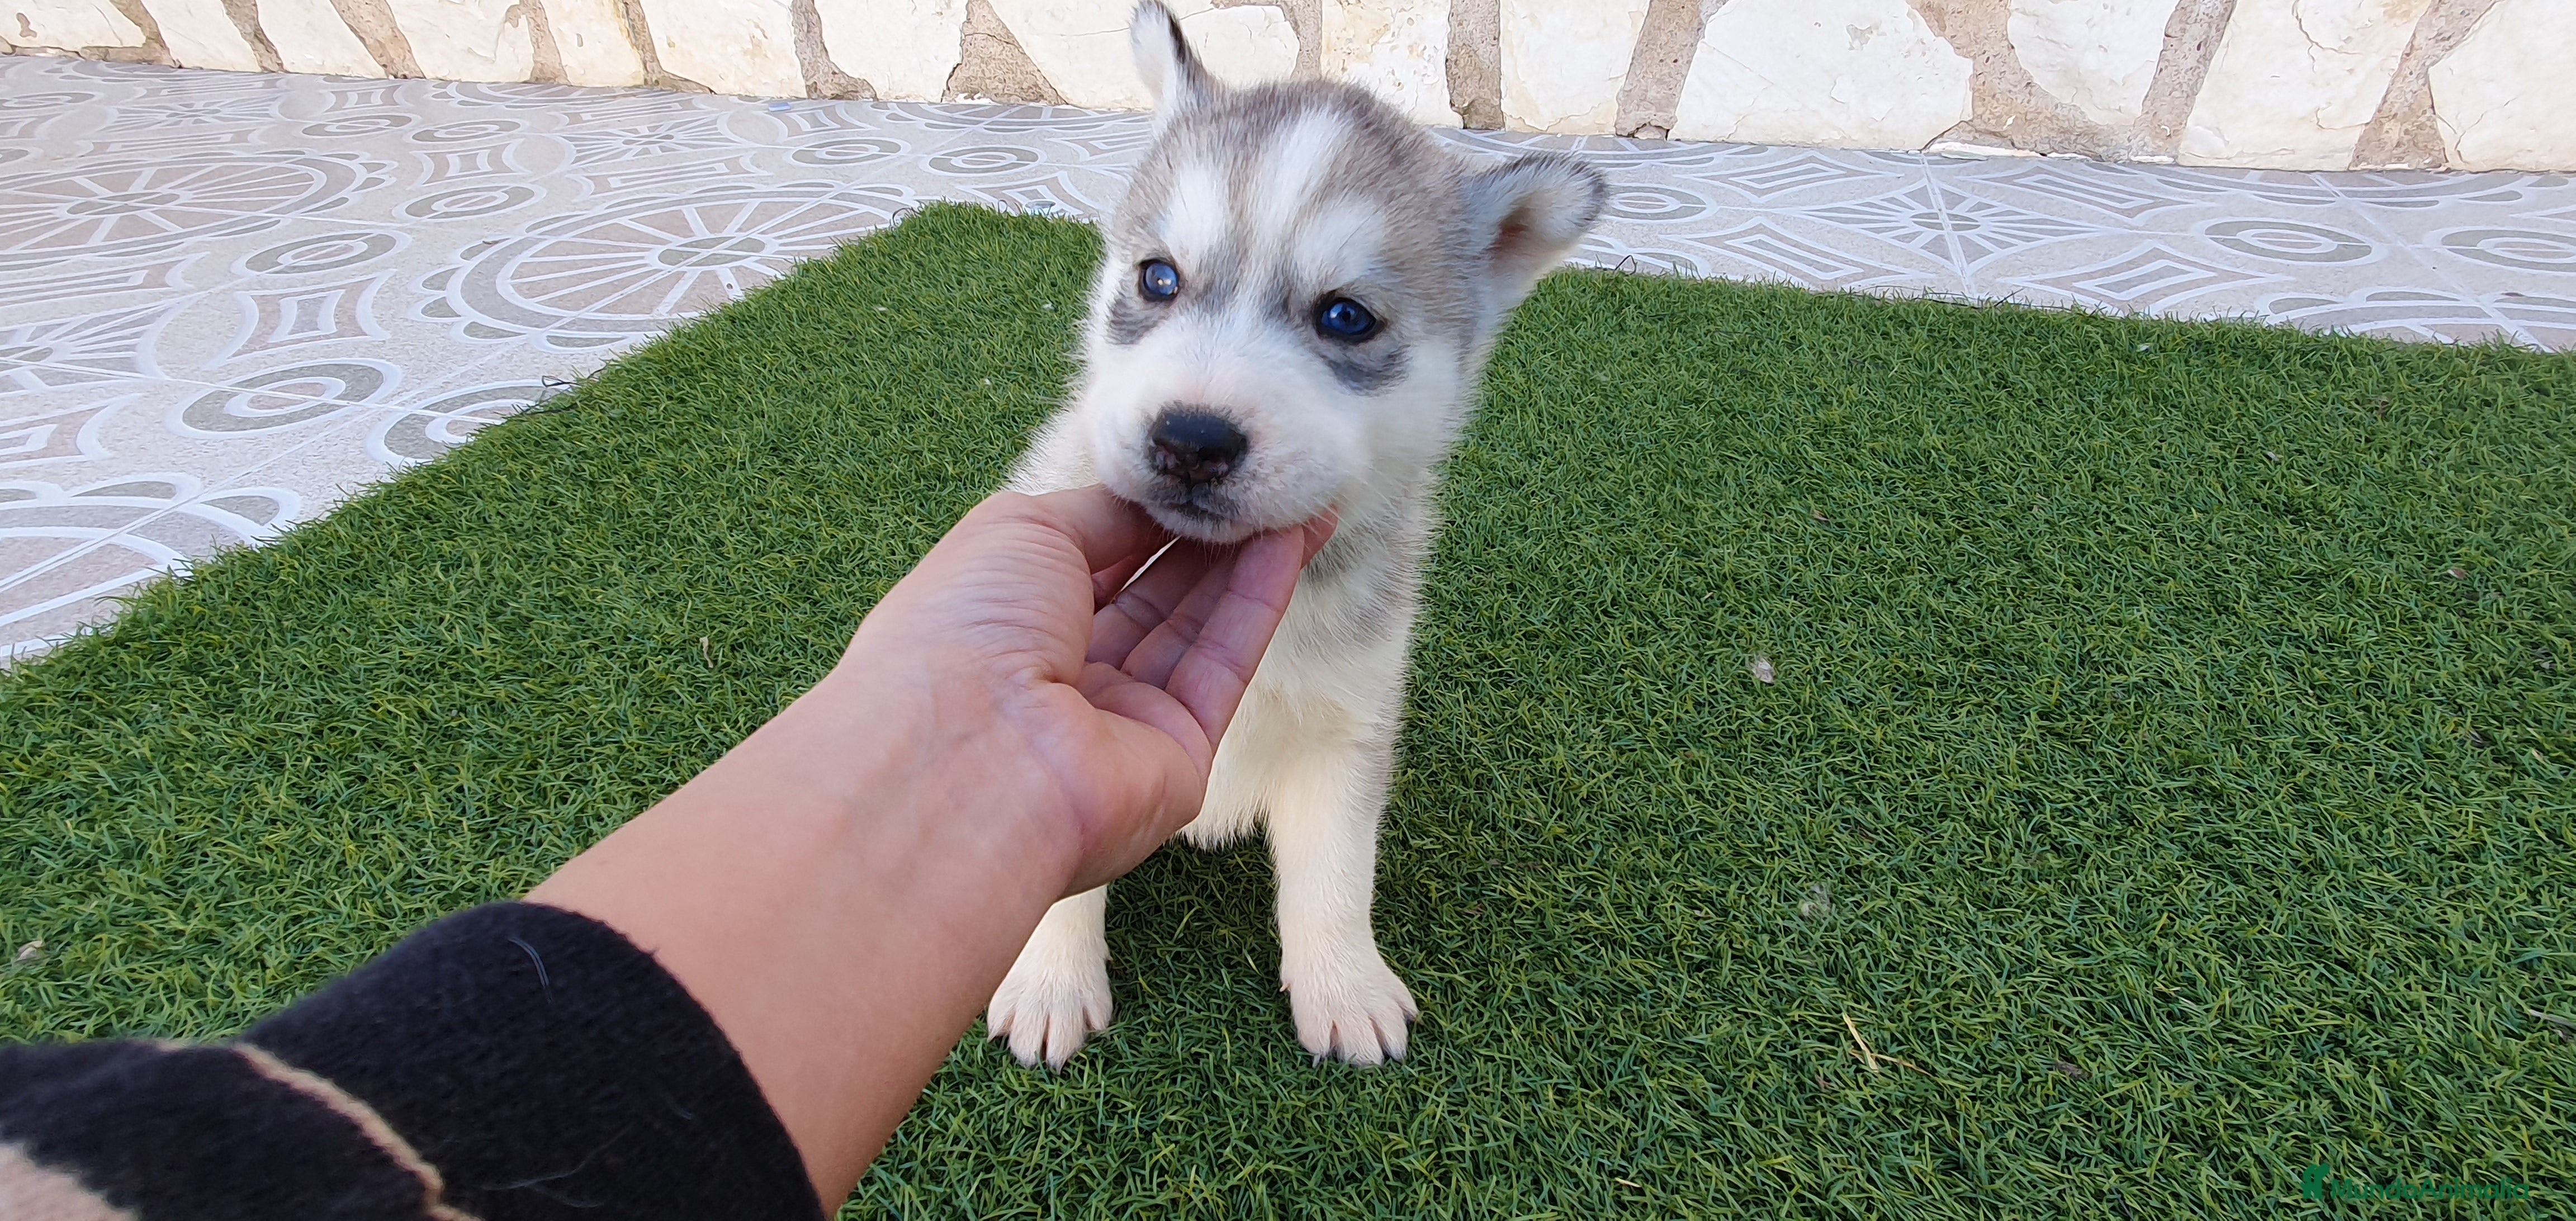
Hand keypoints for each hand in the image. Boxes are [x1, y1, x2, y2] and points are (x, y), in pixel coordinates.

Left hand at [838, 486, 1332, 892]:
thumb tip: (1156, 501)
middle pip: (1148, 596)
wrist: (970, 753)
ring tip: (1290, 498)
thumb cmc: (967, 628)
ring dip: (1242, 562)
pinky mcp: (1176, 756)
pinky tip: (1287, 545)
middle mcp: (1057, 678)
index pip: (1088, 562)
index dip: (1144, 518)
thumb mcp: (1020, 531)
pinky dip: (1254, 604)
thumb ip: (1099, 512)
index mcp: (1004, 625)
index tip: (1196, 474)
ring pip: (1192, 628)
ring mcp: (1118, 721)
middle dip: (1204, 538)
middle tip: (1258, 481)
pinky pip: (1221, 667)